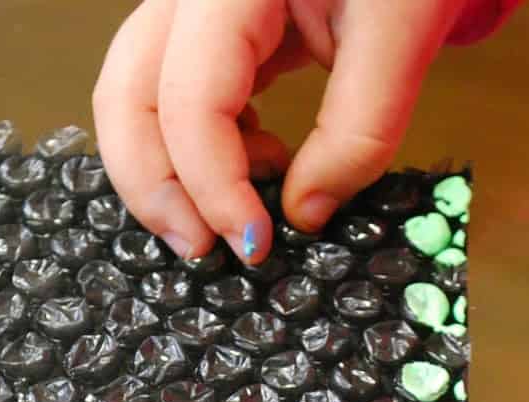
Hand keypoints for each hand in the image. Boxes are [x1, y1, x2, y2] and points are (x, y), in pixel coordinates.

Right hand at [92, 0, 468, 261]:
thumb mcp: (400, 36)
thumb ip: (358, 131)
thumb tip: (304, 216)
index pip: (190, 99)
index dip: (212, 183)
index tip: (256, 243)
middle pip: (128, 98)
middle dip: (156, 188)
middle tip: (205, 251)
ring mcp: (187, 10)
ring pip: (133, 99)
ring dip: (168, 173)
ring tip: (237, 211)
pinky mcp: (204, 32)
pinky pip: (168, 95)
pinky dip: (196, 146)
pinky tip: (254, 161)